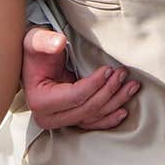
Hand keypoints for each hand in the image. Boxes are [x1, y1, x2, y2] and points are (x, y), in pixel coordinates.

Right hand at [22, 26, 139, 129]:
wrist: (32, 61)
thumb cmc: (35, 51)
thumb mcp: (35, 41)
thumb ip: (45, 41)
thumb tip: (59, 43)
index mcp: (39, 100)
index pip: (75, 96)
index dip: (95, 84)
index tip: (109, 69)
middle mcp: (48, 117)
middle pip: (87, 109)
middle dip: (109, 92)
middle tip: (123, 74)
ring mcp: (59, 121)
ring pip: (93, 117)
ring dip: (115, 103)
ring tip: (131, 87)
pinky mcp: (69, 120)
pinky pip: (92, 123)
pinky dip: (108, 118)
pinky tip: (123, 111)